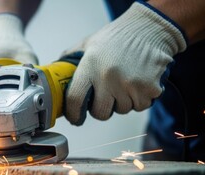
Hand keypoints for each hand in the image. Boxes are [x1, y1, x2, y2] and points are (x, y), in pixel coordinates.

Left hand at [62, 1, 186, 125]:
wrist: (149, 28)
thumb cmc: (116, 37)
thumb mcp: (87, 44)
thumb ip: (70, 59)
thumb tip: (55, 74)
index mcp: (90, 66)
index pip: (75, 99)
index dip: (73, 113)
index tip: (75, 118)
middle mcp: (108, 77)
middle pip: (100, 113)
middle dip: (101, 109)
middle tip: (105, 97)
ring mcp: (130, 84)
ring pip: (122, 110)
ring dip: (122, 102)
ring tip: (123, 83)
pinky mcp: (149, 88)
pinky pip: (140, 106)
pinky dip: (139, 99)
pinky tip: (137, 83)